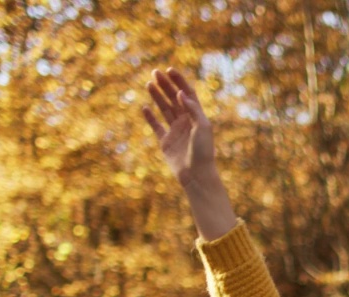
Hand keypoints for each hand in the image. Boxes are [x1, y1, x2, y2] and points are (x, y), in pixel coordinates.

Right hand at [141, 68, 235, 240]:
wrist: (197, 175)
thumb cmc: (203, 151)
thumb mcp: (202, 127)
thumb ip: (192, 109)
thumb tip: (181, 93)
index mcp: (197, 117)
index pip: (187, 94)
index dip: (179, 81)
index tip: (169, 70)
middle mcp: (186, 122)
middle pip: (174, 99)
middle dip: (166, 85)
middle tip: (155, 73)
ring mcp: (175, 132)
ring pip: (164, 110)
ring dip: (157, 97)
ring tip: (149, 84)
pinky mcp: (166, 143)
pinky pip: (156, 127)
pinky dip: (150, 118)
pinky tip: (144, 107)